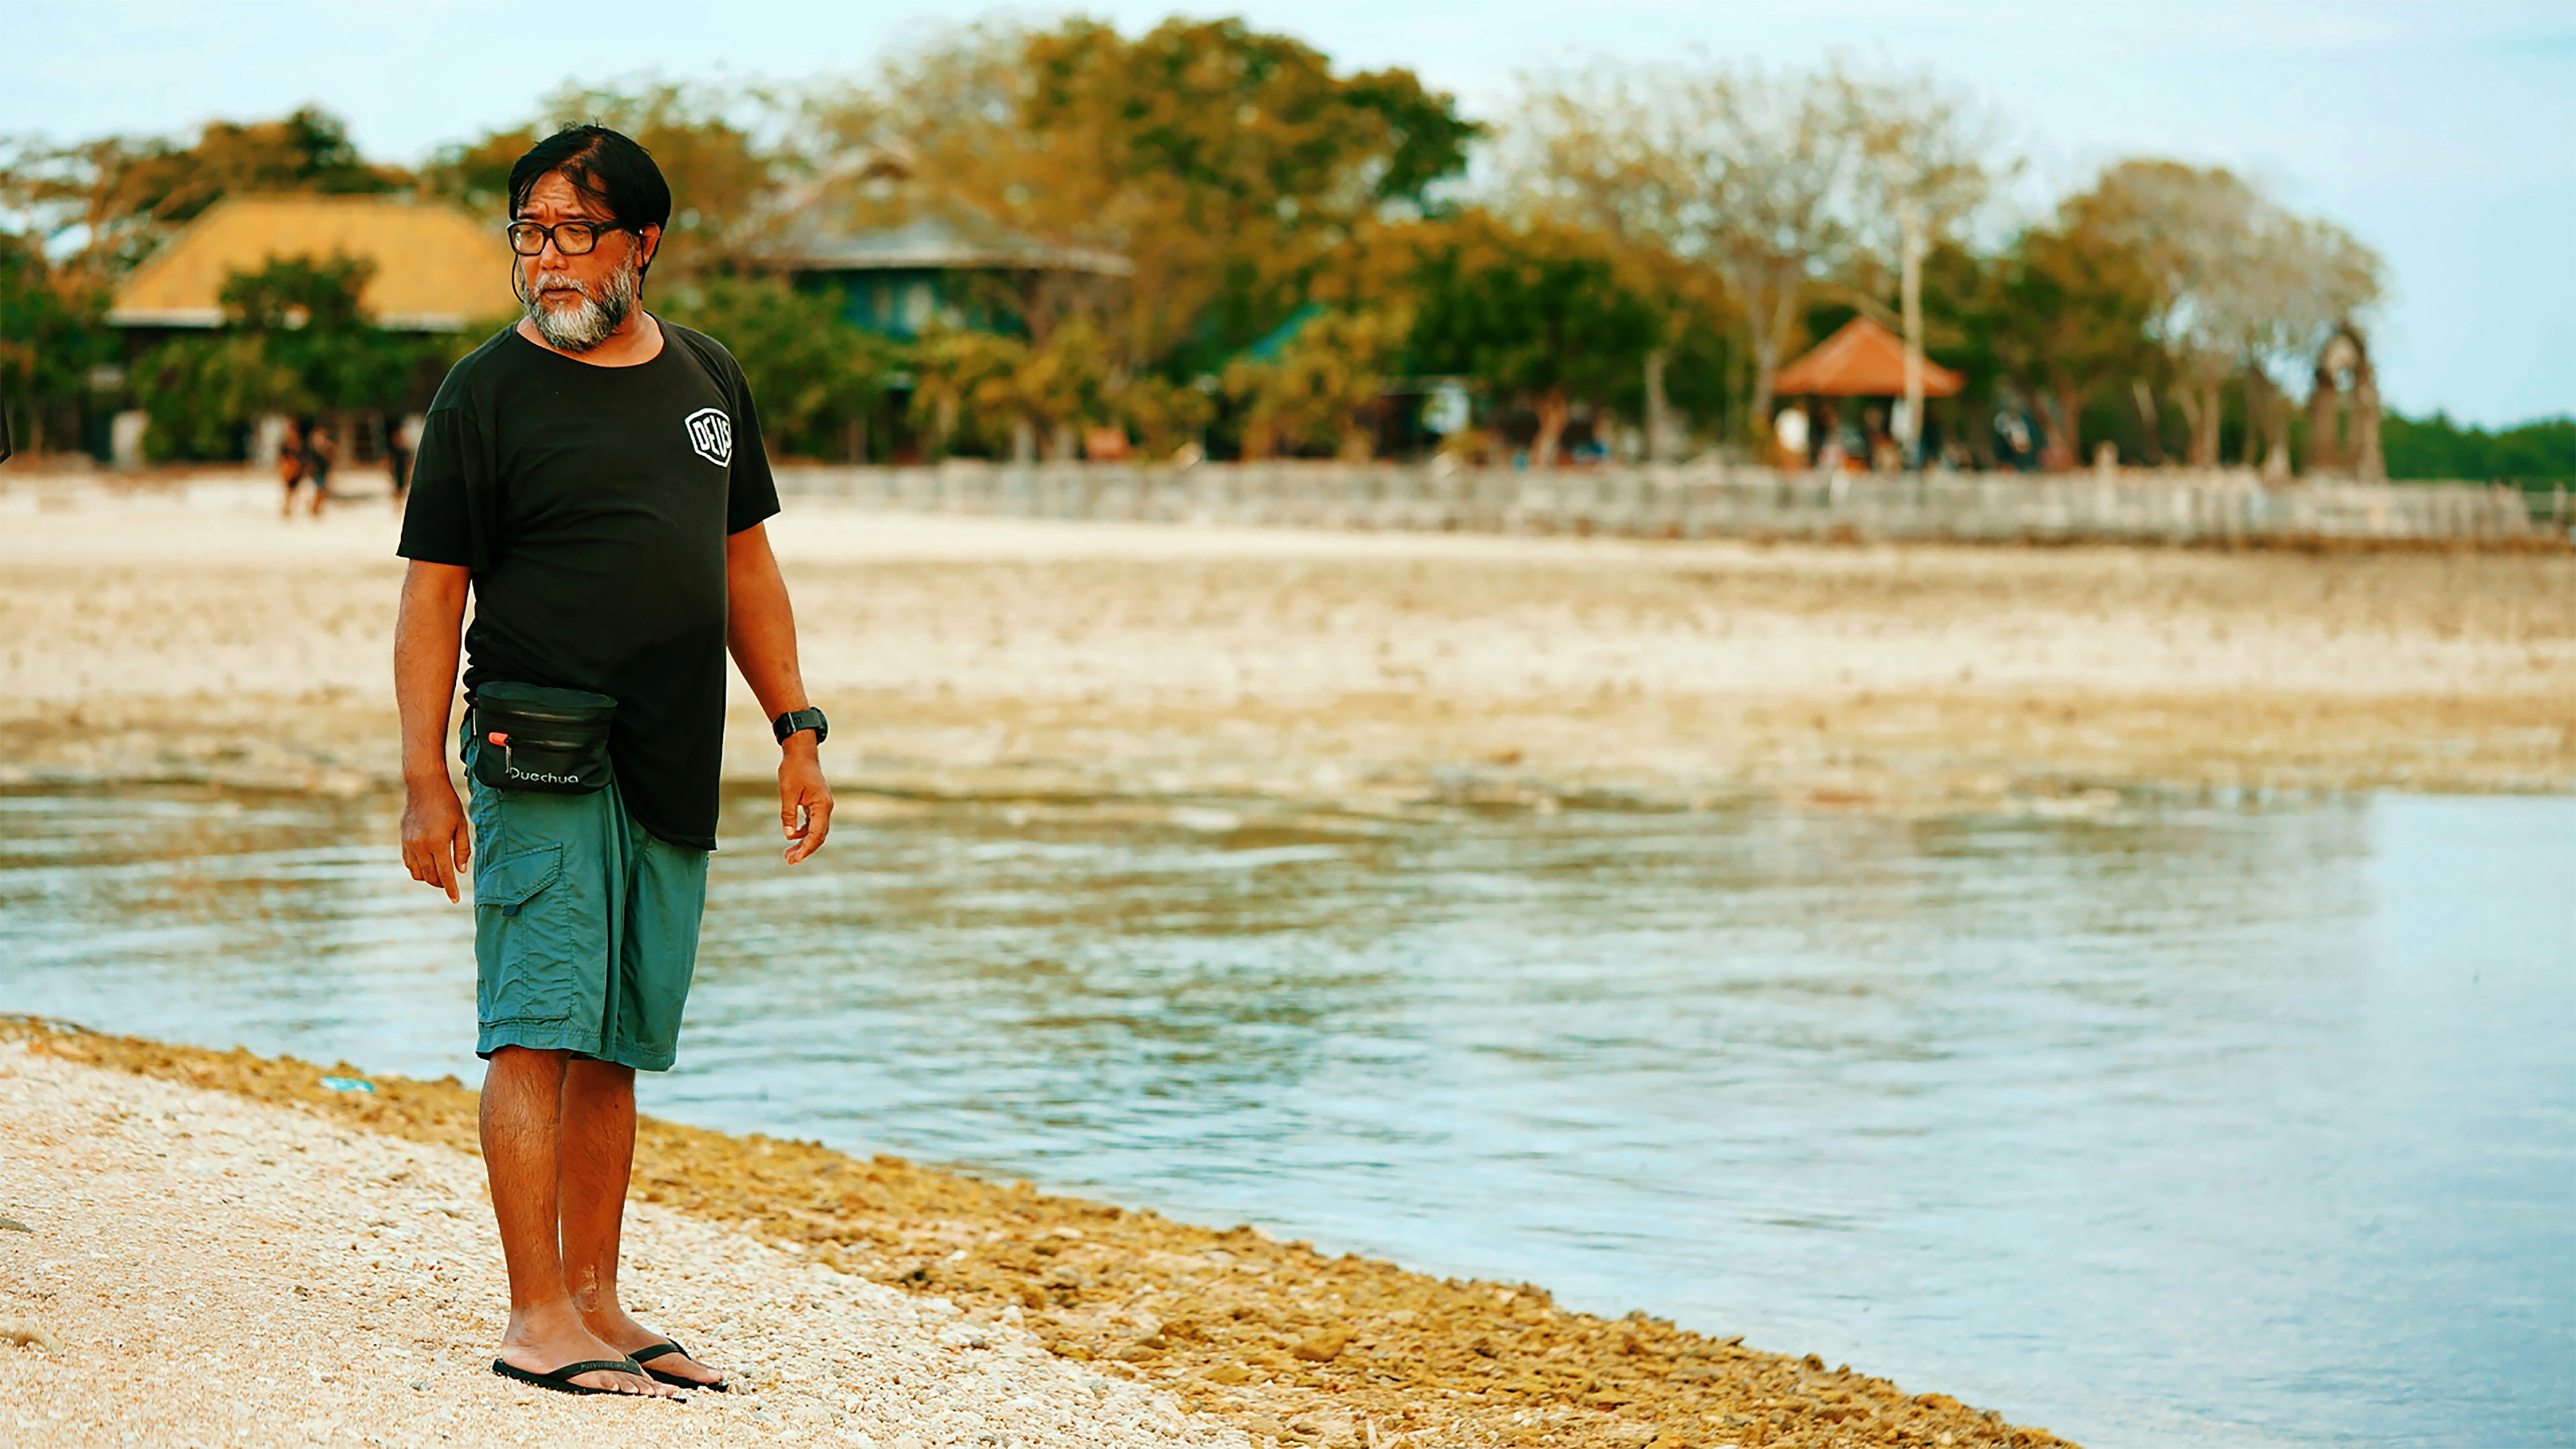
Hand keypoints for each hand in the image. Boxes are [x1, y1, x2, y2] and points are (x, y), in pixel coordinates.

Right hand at [400, 777, 470, 901]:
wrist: (424, 787)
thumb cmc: (448, 804)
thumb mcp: (461, 825)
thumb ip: (462, 849)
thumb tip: (460, 871)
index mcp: (437, 843)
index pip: (444, 874)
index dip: (450, 889)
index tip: (455, 900)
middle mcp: (420, 846)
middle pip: (430, 876)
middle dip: (441, 884)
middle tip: (450, 884)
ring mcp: (409, 844)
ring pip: (417, 873)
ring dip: (428, 878)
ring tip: (440, 874)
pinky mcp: (403, 840)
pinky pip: (408, 863)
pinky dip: (418, 868)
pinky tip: (428, 864)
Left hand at [779, 738, 833, 863]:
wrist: (801, 753)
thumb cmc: (794, 770)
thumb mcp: (788, 793)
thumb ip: (789, 815)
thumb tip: (789, 836)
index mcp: (822, 805)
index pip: (817, 834)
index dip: (806, 848)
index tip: (795, 859)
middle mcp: (826, 808)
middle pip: (818, 836)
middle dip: (805, 849)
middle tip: (789, 861)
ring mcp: (822, 806)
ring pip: (815, 831)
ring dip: (803, 842)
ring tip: (788, 853)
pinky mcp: (816, 804)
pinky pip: (812, 823)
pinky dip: (803, 832)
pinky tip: (793, 837)